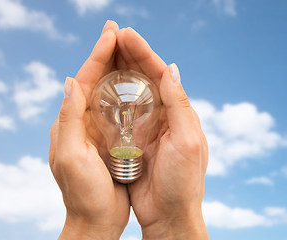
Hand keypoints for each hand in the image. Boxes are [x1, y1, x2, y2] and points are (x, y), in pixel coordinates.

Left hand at [49, 21, 129, 239]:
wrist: (94, 221)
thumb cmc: (82, 194)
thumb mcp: (71, 157)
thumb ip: (69, 119)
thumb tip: (71, 80)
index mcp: (71, 121)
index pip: (84, 79)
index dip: (98, 55)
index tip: (112, 33)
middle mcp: (82, 121)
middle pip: (96, 80)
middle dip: (107, 54)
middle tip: (120, 30)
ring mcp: (97, 129)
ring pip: (109, 92)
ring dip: (119, 69)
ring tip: (130, 49)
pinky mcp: (111, 140)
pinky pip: (120, 109)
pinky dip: (129, 93)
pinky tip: (140, 85)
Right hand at [116, 28, 209, 238]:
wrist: (170, 214)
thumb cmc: (184, 182)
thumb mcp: (187, 141)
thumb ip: (180, 105)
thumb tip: (171, 68)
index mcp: (179, 112)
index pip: (160, 73)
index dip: (143, 52)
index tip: (125, 34)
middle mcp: (164, 115)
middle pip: (145, 77)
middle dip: (128, 55)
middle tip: (110, 35)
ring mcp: (148, 127)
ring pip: (131, 91)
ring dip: (118, 71)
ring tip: (103, 52)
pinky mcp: (133, 141)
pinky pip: (121, 113)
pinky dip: (111, 98)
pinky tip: (99, 89)